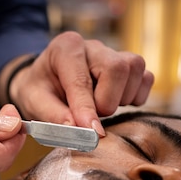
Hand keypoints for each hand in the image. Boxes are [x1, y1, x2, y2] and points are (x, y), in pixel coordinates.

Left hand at [8, 31, 153, 134]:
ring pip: (135, 70)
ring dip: (121, 99)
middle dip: (107, 101)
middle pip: (117, 68)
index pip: (81, 79)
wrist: (45, 82)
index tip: (93, 133)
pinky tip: (116, 102)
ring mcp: (114, 52)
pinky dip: (136, 96)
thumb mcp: (34, 103)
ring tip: (99, 106)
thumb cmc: (39, 91)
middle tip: (90, 116)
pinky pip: (146, 78)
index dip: (87, 109)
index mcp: (65, 48)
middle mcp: (92, 46)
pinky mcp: (129, 65)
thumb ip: (55, 116)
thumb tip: (80, 131)